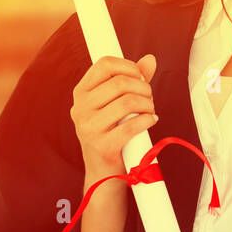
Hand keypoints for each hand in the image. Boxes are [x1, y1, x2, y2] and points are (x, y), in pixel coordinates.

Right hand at [71, 53, 159, 177]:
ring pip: (128, 102)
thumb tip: (150, 59)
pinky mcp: (101, 145)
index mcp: (81, 92)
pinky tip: (151, 120)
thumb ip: (133, 80)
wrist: (104, 171)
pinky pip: (132, 125)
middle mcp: (80, 108)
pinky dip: (147, 120)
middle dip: (143, 88)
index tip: (140, 77)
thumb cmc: (112, 131)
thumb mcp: (117, 103)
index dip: (128, 66)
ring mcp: (88, 127)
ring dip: (148, 105)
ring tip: (150, 110)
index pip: (104, 64)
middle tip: (149, 98)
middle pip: (120, 83)